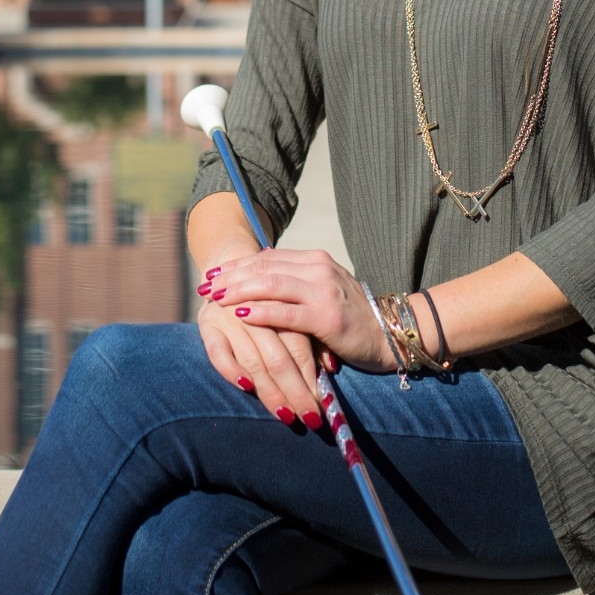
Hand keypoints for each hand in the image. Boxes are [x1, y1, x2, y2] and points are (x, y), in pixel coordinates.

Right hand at [196, 297, 322, 428]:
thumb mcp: (294, 312)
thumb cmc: (270, 299)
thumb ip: (313, 337)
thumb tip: (331, 367)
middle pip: (277, 357)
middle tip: (310, 418)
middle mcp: (254, 308)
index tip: (323, 406)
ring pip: (252, 360)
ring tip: (286, 415)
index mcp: (280, 301)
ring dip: (270, 391)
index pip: (298, 346)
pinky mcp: (206, 324)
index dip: (311, 377)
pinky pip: (218, 353)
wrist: (228, 268)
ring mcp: (228, 315)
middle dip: (295, 392)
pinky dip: (232, 371)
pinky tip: (246, 387)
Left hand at [206, 249, 394, 373]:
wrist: (390, 336)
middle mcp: (319, 269)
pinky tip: (240, 313)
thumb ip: (295, 282)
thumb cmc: (351, 317)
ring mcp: (324, 292)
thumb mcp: (322, 291)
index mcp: (316, 260)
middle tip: (205, 285)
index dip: (237, 265)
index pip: (267, 258)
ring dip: (238, 290)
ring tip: (215, 297)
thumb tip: (258, 274)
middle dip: (231, 276)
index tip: (212, 273)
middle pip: (265, 268)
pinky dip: (261, 311)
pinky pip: (286, 312)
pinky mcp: (327, 318)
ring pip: (272, 285)